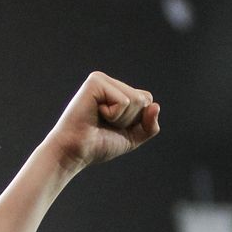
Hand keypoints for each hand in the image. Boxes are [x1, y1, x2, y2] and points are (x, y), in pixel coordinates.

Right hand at [41, 72, 160, 172]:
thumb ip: (150, 125)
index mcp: (117, 90)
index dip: (137, 120)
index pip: (147, 100)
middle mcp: (109, 82)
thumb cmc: (99, 145)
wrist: (75, 152)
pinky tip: (96, 114)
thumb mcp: (132, 137)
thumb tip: (155, 105)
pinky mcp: (96, 82)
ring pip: (136, 99)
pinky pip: (124, 101)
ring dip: (122, 119)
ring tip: (101, 120)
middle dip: (130, 120)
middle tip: (106, 124)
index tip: (114, 127)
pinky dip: (114, 115)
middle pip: (144, 99)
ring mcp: (102, 80)